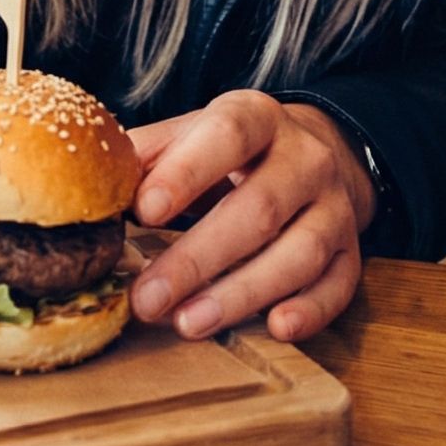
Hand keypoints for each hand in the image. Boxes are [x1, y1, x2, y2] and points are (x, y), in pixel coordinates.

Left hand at [125, 91, 373, 344]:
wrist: (308, 151)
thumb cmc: (227, 150)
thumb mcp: (188, 134)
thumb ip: (143, 156)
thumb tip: (94, 191)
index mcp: (257, 117)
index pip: (226, 134)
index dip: (186, 172)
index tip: (143, 211)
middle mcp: (306, 157)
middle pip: (258, 209)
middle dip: (198, 258)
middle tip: (146, 298)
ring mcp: (335, 206)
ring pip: (299, 254)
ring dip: (242, 294)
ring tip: (188, 323)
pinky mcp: (352, 251)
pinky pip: (339, 286)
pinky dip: (310, 311)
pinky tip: (275, 328)